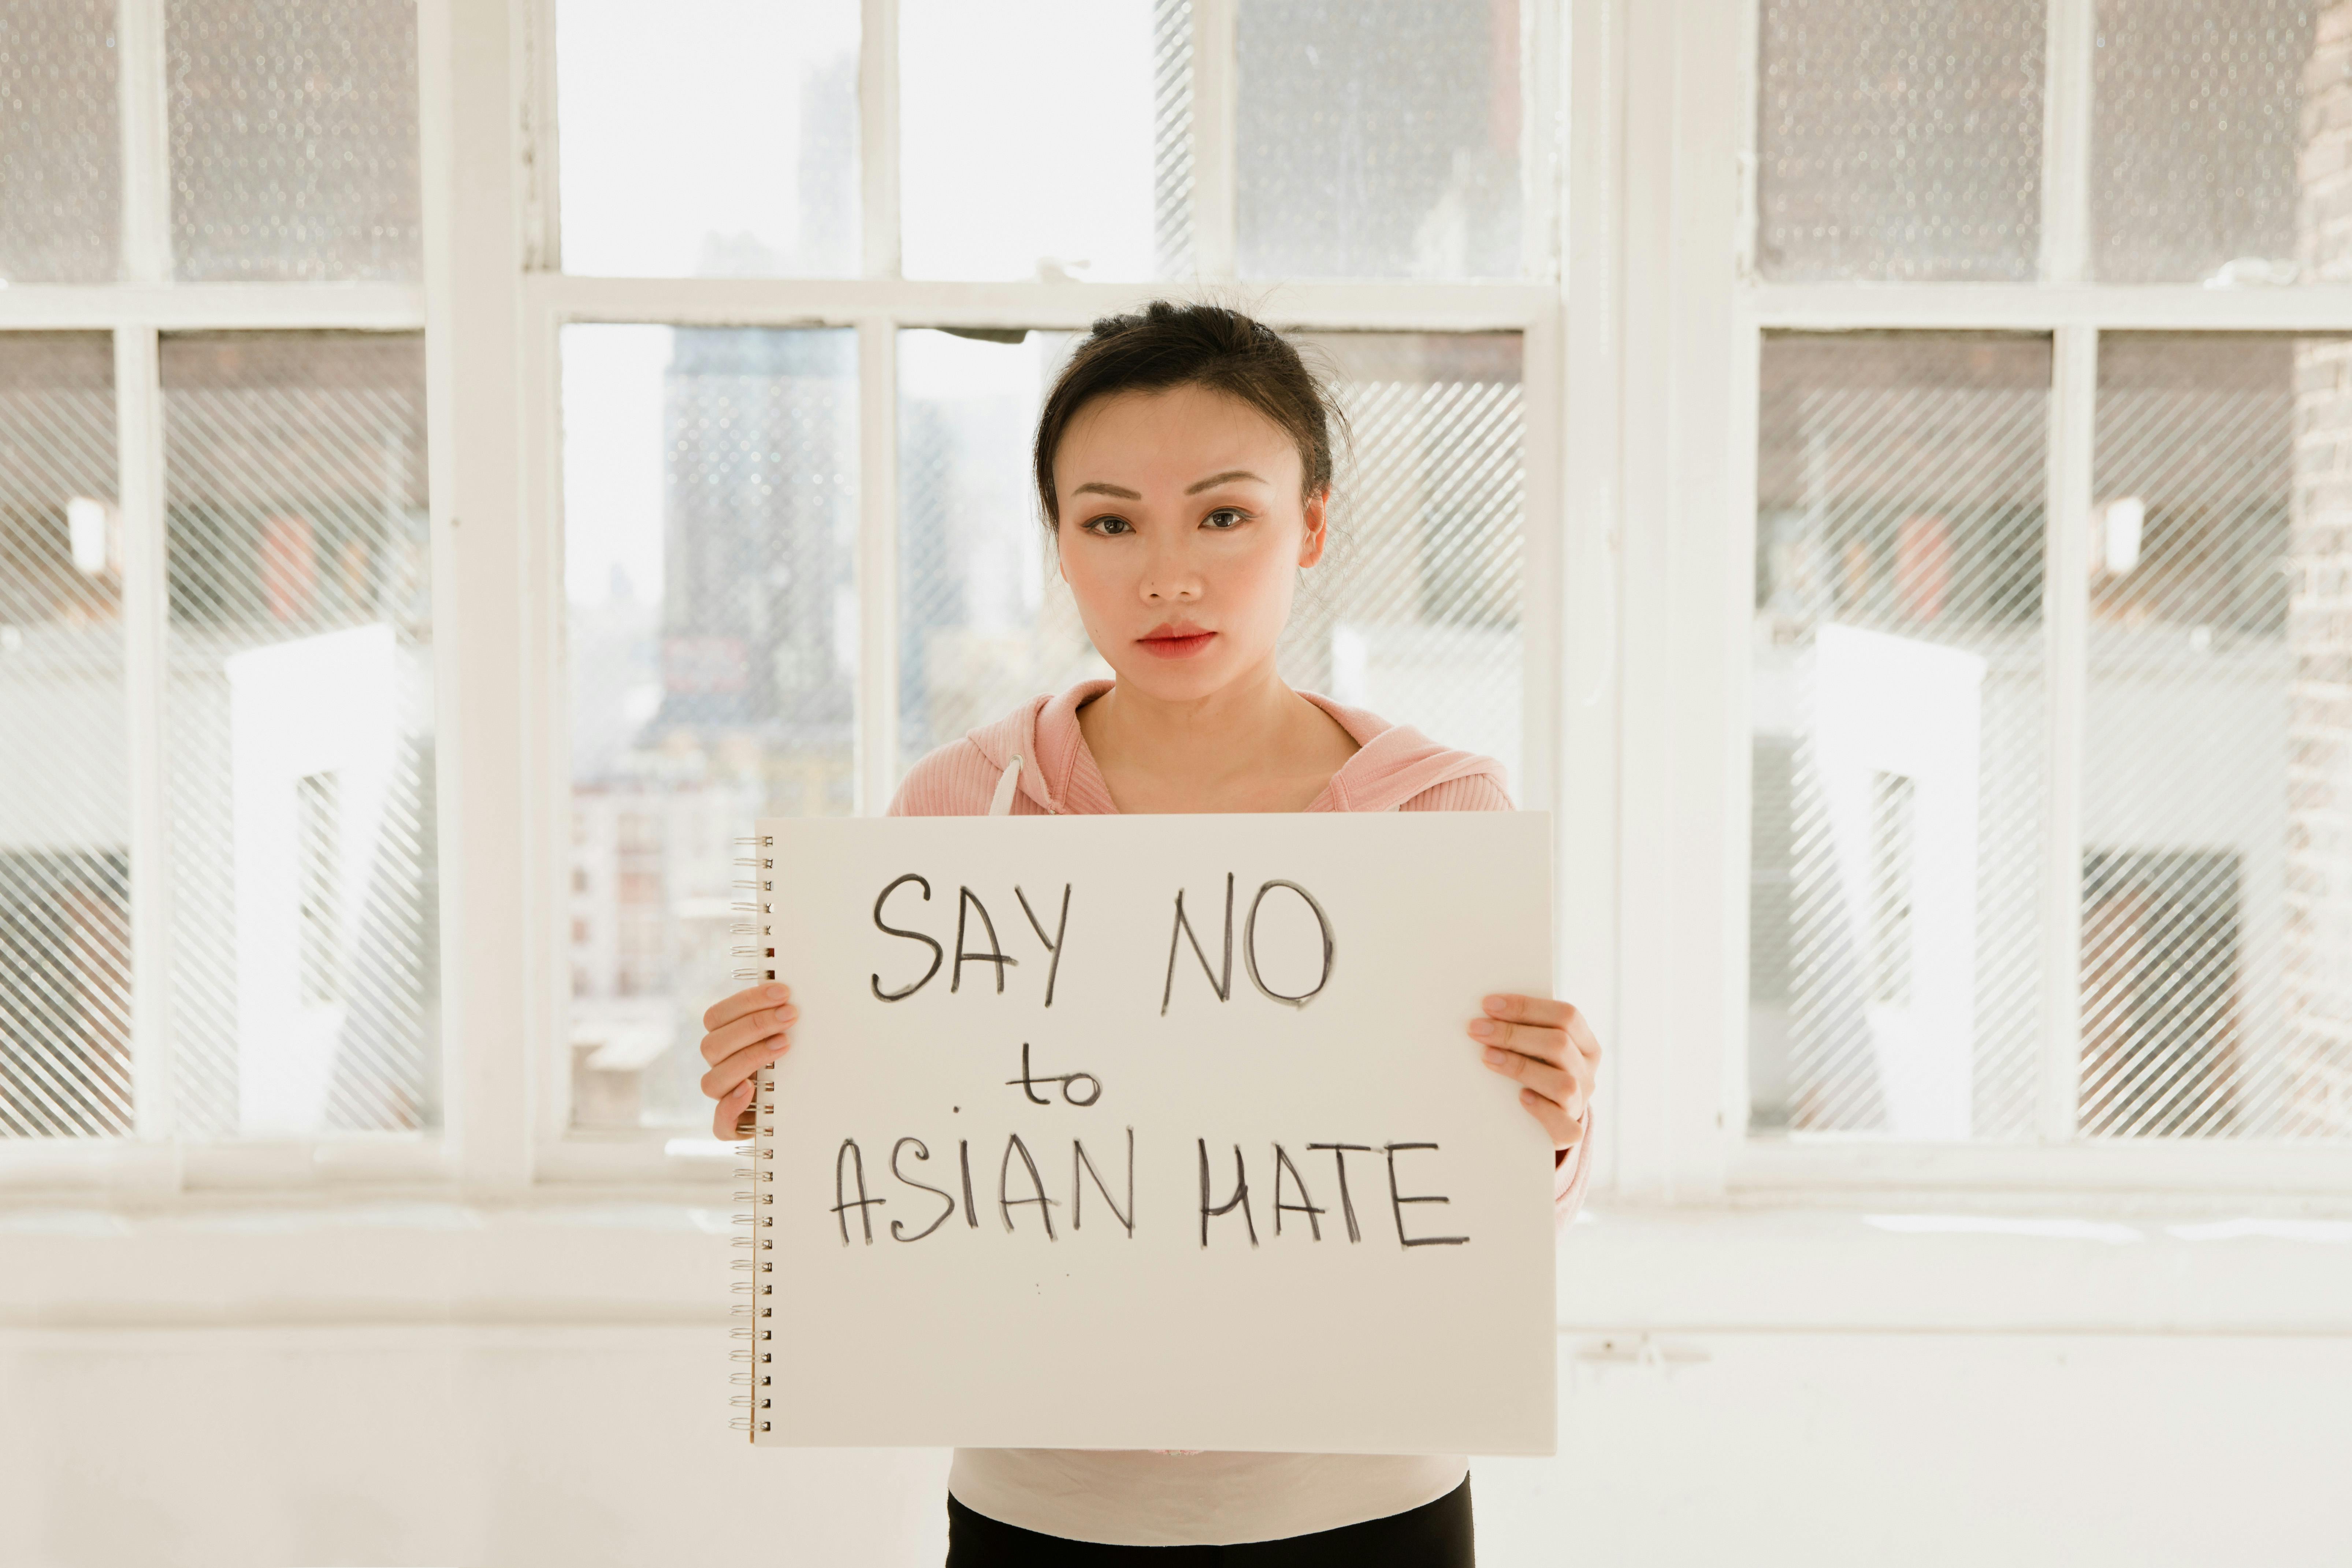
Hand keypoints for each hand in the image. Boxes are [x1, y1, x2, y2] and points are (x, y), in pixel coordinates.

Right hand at [698, 982, 797, 1139]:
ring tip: (784, 1045)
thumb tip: (787, 986)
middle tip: (791, 1015)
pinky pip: (720, 1124)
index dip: (747, 1001)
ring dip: (748, 1058)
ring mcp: (723, 1098)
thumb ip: (779, 1013)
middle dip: (754, 1026)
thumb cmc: (794, 1061)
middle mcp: (719, 1067)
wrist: (802, 1106)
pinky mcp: (732, 1127)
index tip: (784, 992)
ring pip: (712, 1081)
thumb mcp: (787, 1034)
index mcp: (724, 1041)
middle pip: (713, 1045)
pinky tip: (750, 1090)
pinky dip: (731, 1108)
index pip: (717, 1016)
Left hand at [1467, 993, 1599, 1151]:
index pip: (1566, 1016)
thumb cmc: (1536, 1070)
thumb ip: (1526, 1029)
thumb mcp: (1538, 1047)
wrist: (1546, 1118)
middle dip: (1513, 1034)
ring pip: (1561, 1083)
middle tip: (1476, 1029)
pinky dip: (1542, 1110)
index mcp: (1586, 1043)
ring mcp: (1581, 1101)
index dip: (1527, 1007)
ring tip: (1487, 1058)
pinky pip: (1564, 1125)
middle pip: (1559, 1044)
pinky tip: (1520, 1097)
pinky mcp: (1570, 1131)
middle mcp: (1587, 1071)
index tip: (1487, 1004)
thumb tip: (1487, 1011)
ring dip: (1521, 1067)